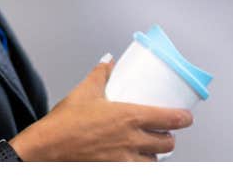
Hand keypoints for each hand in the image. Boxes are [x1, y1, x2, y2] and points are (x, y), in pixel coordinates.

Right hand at [8, 55, 192, 160]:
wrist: (47, 148)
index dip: (184, 118)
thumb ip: (100, 75)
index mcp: (129, 117)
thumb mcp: (83, 92)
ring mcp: (126, 159)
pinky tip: (133, 161)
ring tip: (148, 148)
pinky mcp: (116, 171)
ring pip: (155, 161)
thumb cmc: (64, 123)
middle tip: (163, 132)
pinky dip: (139, 165)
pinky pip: (138, 171)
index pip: (171, 119)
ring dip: (155, 154)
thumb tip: (108, 61)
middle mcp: (132, 140)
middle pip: (168, 143)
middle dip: (168, 137)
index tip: (185, 116)